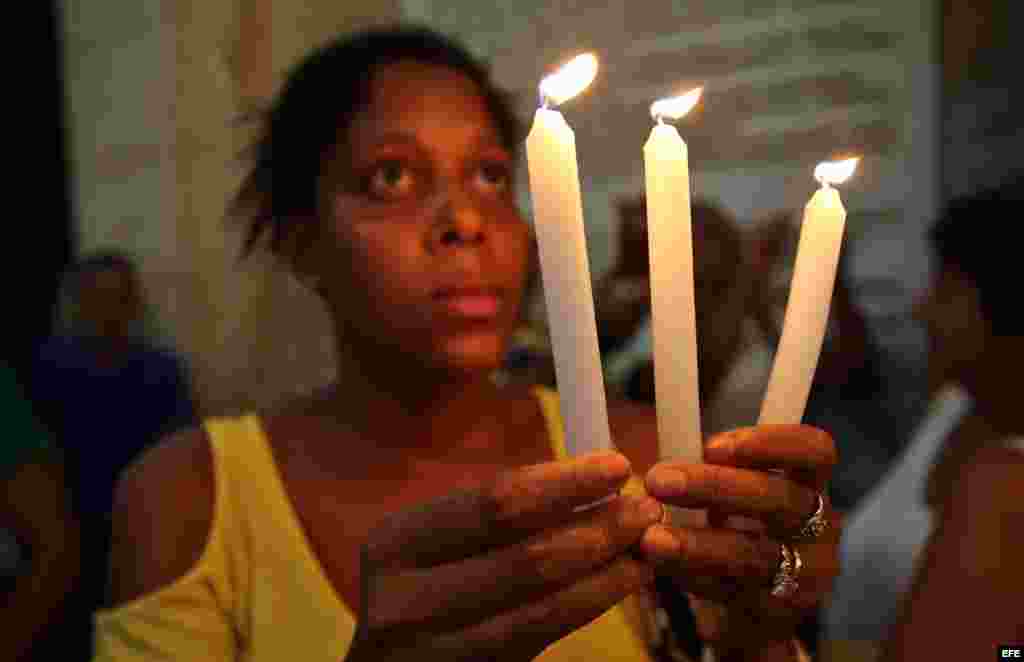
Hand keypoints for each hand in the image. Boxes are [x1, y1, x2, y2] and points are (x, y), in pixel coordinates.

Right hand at [345, 452, 662, 661]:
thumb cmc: (417, 588)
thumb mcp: (431, 543)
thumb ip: (492, 516)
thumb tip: (589, 481)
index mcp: (395, 543)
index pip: (494, 503)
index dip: (564, 483)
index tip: (617, 465)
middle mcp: (405, 601)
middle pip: (525, 557)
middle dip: (599, 528)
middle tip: (648, 509)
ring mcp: (433, 653)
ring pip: (542, 608)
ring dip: (606, 573)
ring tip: (648, 547)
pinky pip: (540, 639)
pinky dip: (588, 606)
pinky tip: (619, 583)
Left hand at [640, 425, 839, 655]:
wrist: (760, 606)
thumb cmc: (743, 528)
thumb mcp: (740, 492)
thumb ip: (717, 469)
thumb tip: (665, 451)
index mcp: (811, 483)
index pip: (816, 451)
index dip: (771, 442)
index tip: (713, 445)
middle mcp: (820, 526)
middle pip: (778, 499)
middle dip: (714, 486)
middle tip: (658, 480)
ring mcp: (806, 574)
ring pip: (754, 553)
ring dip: (697, 542)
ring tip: (650, 537)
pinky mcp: (779, 611)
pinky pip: (732, 591)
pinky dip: (692, 575)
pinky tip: (659, 564)